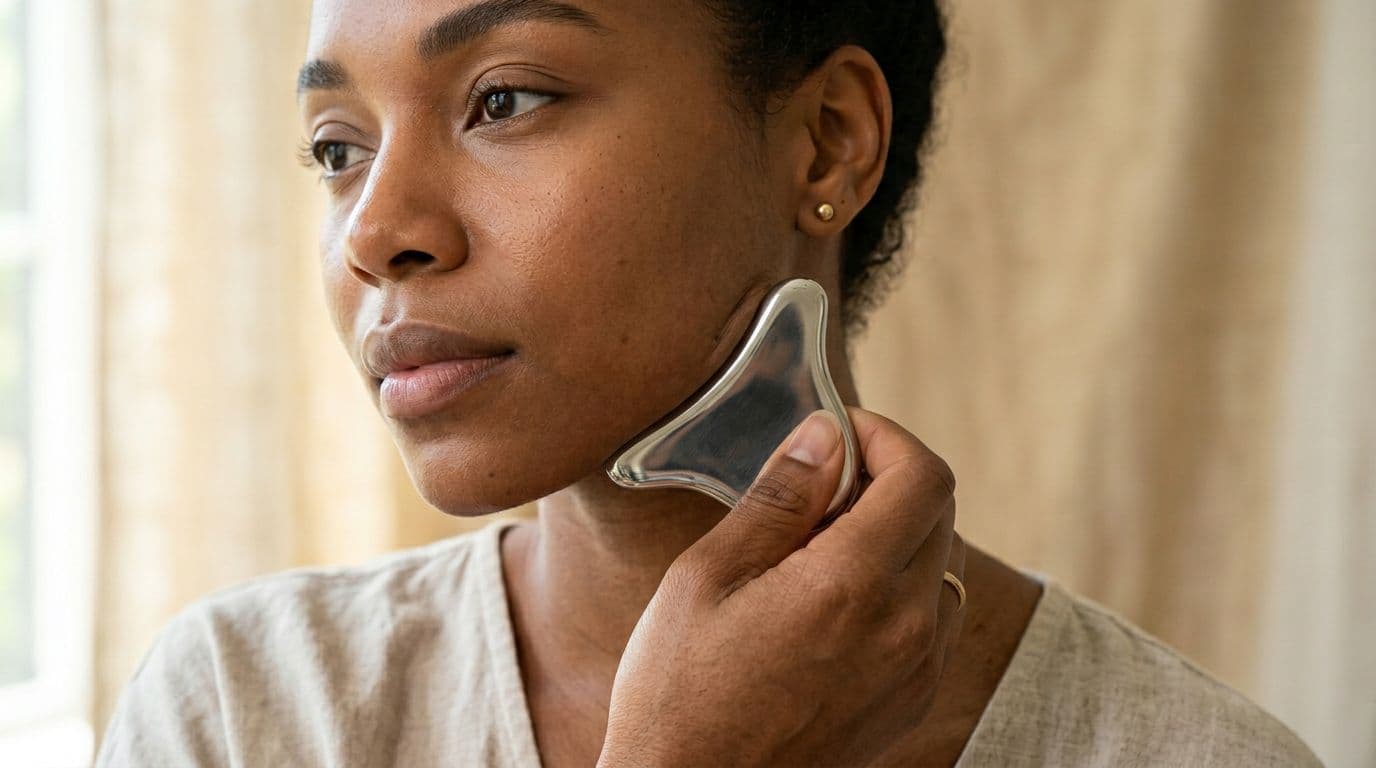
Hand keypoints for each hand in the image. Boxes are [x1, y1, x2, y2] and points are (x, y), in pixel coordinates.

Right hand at [599, 406, 965, 766]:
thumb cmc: (681, 694)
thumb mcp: (708, 577)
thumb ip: (779, 499)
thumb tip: (825, 436)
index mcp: (853, 587)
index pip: (924, 477)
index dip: (887, 437)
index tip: (842, 434)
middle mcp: (905, 629)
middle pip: (940, 514)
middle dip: (887, 480)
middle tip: (817, 487)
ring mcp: (916, 672)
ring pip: (941, 565)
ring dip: (897, 534)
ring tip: (819, 547)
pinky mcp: (911, 703)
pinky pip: (932, 618)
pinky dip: (899, 586)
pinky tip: (833, 600)